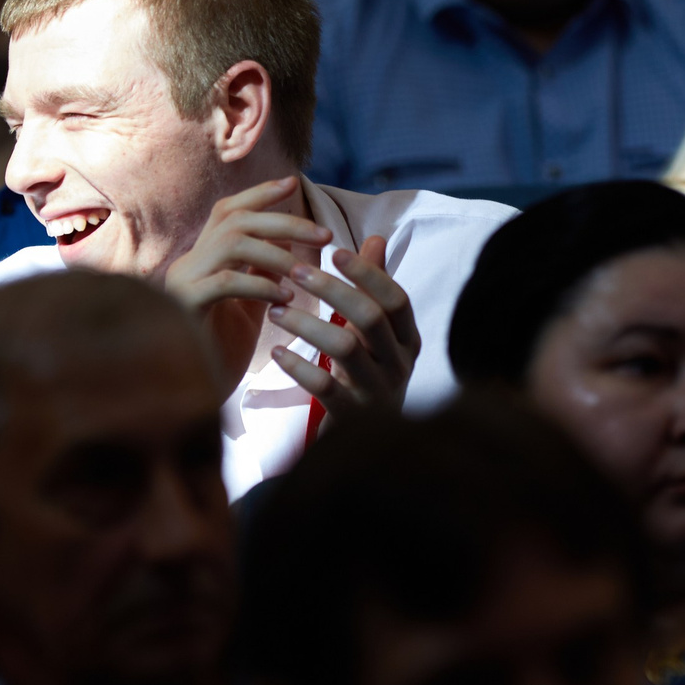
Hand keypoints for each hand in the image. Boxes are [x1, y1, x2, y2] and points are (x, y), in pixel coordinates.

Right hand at [163, 176, 332, 376]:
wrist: (186, 402)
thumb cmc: (219, 354)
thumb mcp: (248, 308)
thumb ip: (265, 277)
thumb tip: (291, 248)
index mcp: (202, 260)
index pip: (228, 211)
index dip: (259, 194)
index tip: (293, 184)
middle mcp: (188, 264)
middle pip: (233, 218)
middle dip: (283, 220)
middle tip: (324, 235)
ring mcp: (182, 284)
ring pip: (230, 243)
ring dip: (276, 252)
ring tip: (307, 271)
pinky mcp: (185, 310)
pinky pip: (224, 283)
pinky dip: (259, 285)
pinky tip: (285, 299)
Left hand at [268, 234, 419, 418]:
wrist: (365, 447)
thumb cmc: (365, 376)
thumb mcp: (374, 335)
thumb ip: (375, 288)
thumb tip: (376, 237)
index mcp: (409, 341)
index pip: (396, 298)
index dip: (367, 272)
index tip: (334, 249)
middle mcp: (401, 366)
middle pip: (370, 317)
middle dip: (331, 289)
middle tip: (294, 270)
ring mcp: (378, 393)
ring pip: (345, 348)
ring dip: (307, 323)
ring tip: (275, 310)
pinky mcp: (352, 417)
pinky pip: (325, 386)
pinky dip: (298, 366)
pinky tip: (276, 352)